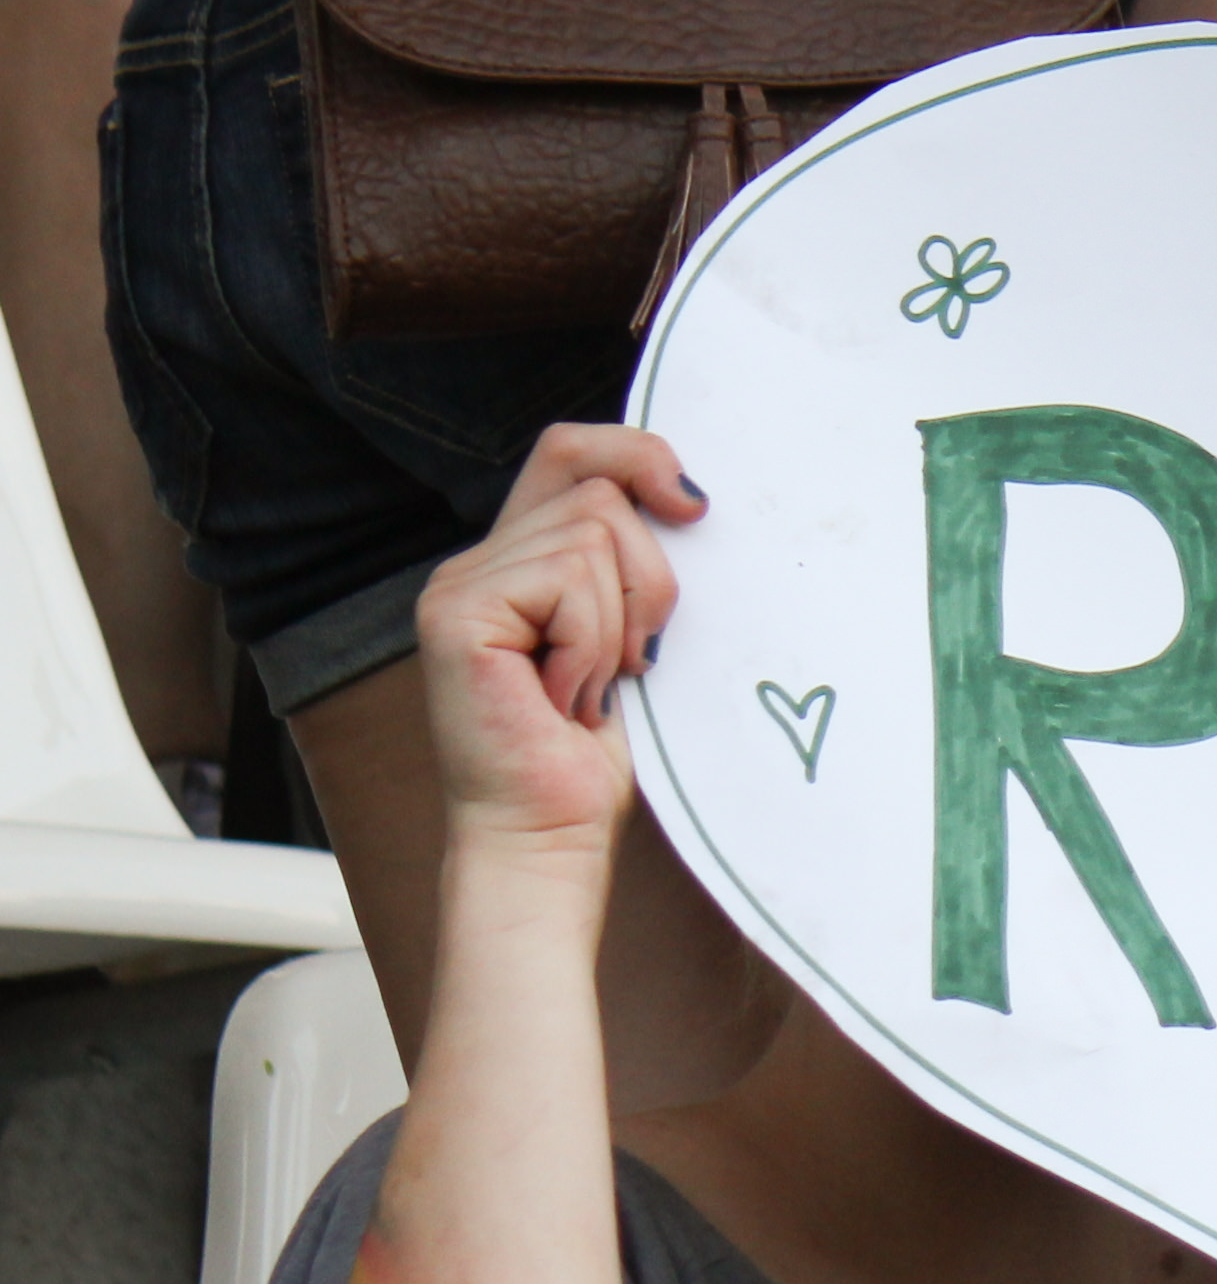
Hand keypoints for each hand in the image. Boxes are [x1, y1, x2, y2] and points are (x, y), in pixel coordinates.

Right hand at [413, 425, 703, 855]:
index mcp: (518, 560)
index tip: (693, 506)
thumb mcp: (630, 637)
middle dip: (649, 580)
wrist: (548, 832)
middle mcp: (478, 561)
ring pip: (591, 536)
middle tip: (630, 662)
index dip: (636, 454)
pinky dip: (590, 644)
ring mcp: (459, 583)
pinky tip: (563, 697)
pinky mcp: (456, 611)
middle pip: (600, 495)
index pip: (571, 452)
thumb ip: (633, 566)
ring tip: (586, 687)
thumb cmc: (592, 753)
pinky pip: (567, 582)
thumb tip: (688, 496)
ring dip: (617, 625)